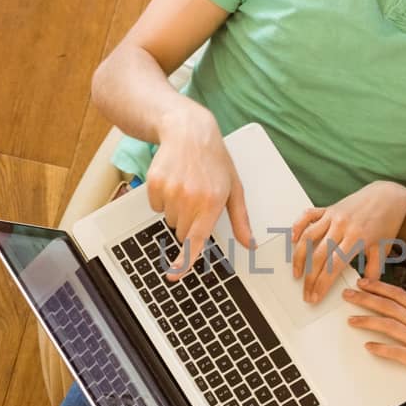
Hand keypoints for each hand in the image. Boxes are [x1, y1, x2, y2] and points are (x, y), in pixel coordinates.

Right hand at [146, 103, 253, 275]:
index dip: (185, 260)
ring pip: (169, 220)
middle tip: (197, 201)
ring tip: (187, 187)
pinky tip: (174, 182)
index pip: (195, 239)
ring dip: (176, 211)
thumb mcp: (234, 188)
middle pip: (182, 233)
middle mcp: (189, 198)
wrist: (188, 132)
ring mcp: (170, 190)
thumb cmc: (215, 160)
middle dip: (189, 224)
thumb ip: (240, 220)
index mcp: (212, 202)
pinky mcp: (155, 184)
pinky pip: (156, 207)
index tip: (174, 274)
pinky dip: (163, 200)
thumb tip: (250, 244)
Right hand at [291, 182, 405, 302]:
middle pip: (318, 256)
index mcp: (357, 238)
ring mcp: (333, 215)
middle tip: (306, 293)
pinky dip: (297, 227)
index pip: (333, 266)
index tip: (315, 297)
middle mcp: (342, 226)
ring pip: (308, 237)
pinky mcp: (328, 208)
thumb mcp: (383, 250)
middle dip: (309, 278)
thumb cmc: (386, 222)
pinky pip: (308, 216)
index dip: (322, 284)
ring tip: (297, 273)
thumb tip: (363, 289)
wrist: (388, 196)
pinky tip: (293, 240)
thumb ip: (373, 271)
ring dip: (299, 257)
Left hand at [342, 277, 405, 393]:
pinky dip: (380, 348)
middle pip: (389, 307)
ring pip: (389, 326)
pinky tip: (368, 346)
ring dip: (367, 321)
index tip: (363, 283)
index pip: (399, 295)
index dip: (379, 287)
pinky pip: (395, 351)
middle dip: (366, 299)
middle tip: (349, 295)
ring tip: (352, 320)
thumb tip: (397, 315)